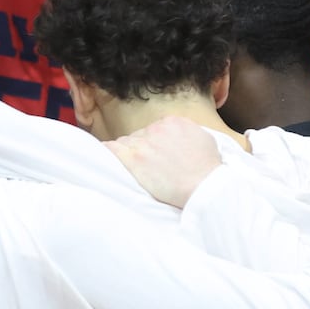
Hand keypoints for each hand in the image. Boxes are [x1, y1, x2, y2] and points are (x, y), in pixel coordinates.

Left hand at [104, 116, 222, 207]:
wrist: (205, 186)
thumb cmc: (208, 170)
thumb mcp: (204, 140)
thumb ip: (187, 133)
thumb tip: (180, 136)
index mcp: (173, 122)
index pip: (153, 130)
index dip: (154, 145)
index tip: (157, 157)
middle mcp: (156, 128)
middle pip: (139, 136)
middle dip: (142, 150)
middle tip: (151, 168)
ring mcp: (144, 142)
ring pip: (126, 144)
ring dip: (129, 156)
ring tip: (139, 171)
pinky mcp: (134, 159)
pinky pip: (111, 149)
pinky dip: (107, 152)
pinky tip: (101, 157)